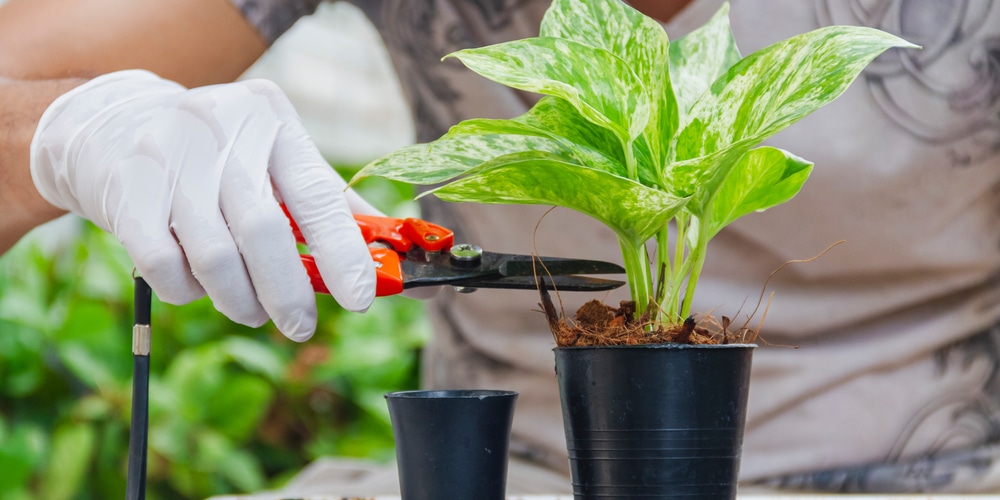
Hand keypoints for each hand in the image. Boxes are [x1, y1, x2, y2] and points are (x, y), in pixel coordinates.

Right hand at [30, 70, 376, 340]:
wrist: (114, 127)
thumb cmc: (221, 157)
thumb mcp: (277, 160)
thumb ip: (334, 209)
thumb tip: (399, 267)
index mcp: (273, 119)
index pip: (318, 195)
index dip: (343, 253)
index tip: (361, 300)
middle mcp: (221, 128)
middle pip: (263, 230)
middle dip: (287, 293)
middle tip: (300, 326)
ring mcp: (167, 156)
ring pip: (213, 255)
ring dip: (239, 300)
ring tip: (250, 310)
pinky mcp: (126, 190)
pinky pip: (162, 266)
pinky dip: (188, 292)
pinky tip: (198, 287)